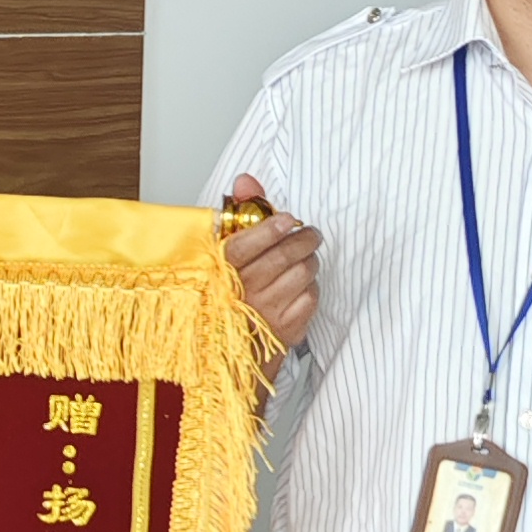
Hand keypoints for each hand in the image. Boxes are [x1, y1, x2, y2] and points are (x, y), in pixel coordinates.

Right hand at [219, 175, 320, 351]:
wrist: (224, 352)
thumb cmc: (225, 295)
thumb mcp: (222, 253)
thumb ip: (237, 212)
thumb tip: (247, 180)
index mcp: (221, 272)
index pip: (248, 244)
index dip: (271, 227)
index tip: (286, 219)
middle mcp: (243, 293)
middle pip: (285, 256)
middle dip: (304, 240)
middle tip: (310, 234)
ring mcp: (266, 313)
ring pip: (303, 274)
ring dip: (310, 262)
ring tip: (305, 259)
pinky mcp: (285, 331)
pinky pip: (310, 298)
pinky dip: (311, 288)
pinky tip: (301, 286)